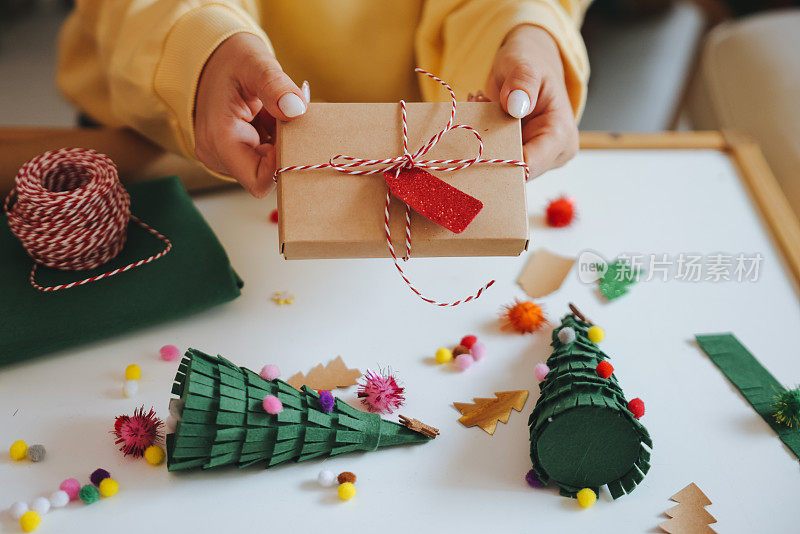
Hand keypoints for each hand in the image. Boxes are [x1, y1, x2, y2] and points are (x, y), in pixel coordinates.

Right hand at [194, 33, 306, 196]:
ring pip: (266, 167)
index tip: (293, 136)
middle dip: (284, 150)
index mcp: (219, 138)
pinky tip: (271, 118)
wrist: (211, 59)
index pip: (258, 180)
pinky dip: (274, 141)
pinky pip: (262, 158)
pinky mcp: (232, 153)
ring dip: (280, 144)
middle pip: (265, 175)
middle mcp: (217, 155)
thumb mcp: (254, 63)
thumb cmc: (231, 59)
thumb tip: (296, 109)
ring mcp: (223, 156)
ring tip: (275, 114)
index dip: (282, 166)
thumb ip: (275, 85)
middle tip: (288, 118)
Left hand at [487, 25, 578, 177]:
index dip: (501, 162)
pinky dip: (483, 141)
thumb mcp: (525, 63)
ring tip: (482, 105)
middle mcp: (553, 154)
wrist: (532, 68)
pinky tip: (482, 114)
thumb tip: (515, 104)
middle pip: (514, 172)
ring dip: (483, 143)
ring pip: (502, 168)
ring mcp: (536, 158)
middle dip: (489, 149)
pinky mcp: (521, 157)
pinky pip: (497, 160)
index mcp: (561, 135)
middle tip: (477, 112)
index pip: (530, 164)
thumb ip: (522, 81)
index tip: (476, 145)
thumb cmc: (533, 64)